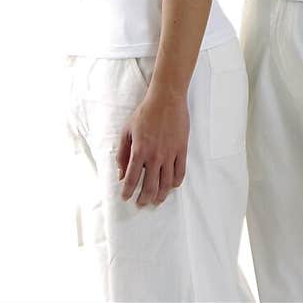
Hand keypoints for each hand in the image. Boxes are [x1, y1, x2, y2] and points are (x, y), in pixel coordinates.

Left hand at [115, 90, 189, 205]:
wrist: (167, 99)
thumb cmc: (145, 113)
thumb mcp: (127, 130)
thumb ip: (122, 153)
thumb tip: (121, 173)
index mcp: (139, 151)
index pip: (132, 179)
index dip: (128, 192)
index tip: (126, 197)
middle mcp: (155, 156)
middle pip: (150, 186)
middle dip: (144, 199)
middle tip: (141, 203)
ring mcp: (170, 154)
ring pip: (166, 183)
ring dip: (160, 195)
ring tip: (156, 200)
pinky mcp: (182, 150)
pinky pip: (180, 172)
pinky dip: (175, 183)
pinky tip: (171, 186)